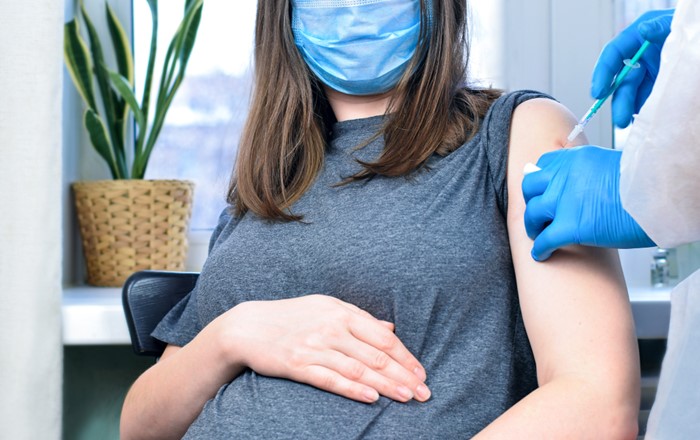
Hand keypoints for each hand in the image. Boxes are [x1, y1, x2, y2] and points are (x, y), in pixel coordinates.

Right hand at [215, 294, 429, 403]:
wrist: (248, 327)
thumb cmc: (292, 316)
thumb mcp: (327, 307)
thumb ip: (360, 318)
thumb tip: (391, 329)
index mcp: (341, 312)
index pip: (383, 337)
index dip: (406, 356)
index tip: (422, 372)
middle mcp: (331, 328)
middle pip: (376, 356)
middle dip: (403, 375)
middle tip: (425, 392)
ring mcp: (314, 347)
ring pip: (358, 369)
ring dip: (386, 385)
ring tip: (407, 397)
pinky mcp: (298, 365)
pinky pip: (331, 379)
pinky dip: (353, 389)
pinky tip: (371, 398)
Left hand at [522, 146, 654, 260]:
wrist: (659, 196)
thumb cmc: (646, 184)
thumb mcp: (611, 166)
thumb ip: (588, 173)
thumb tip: (576, 185)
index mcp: (576, 159)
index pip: (544, 164)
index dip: (540, 180)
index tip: (542, 190)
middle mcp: (565, 176)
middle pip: (530, 187)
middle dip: (530, 201)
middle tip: (537, 214)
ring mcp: (564, 201)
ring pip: (533, 214)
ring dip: (533, 227)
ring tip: (538, 235)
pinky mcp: (570, 226)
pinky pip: (544, 240)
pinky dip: (540, 250)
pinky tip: (542, 255)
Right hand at [591, 9, 673, 127]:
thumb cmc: (689, 31)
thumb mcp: (671, 25)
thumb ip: (659, 27)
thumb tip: (644, 30)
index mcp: (637, 39)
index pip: (613, 55)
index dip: (602, 73)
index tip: (598, 92)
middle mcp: (640, 58)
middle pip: (622, 81)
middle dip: (619, 101)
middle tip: (620, 118)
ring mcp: (648, 75)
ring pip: (632, 95)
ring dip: (627, 110)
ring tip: (627, 123)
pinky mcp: (657, 89)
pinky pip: (645, 102)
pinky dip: (642, 113)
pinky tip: (643, 121)